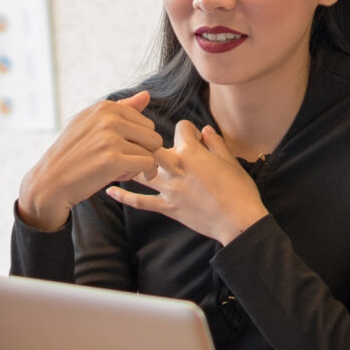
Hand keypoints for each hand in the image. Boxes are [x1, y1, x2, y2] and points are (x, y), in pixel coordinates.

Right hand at [15, 91, 160, 231]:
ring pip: (151, 152)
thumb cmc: (72, 154)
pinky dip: (139, 174)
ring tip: (117, 169)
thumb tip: (147, 94)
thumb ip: (121, 109)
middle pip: (152, 137)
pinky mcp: (113, 160)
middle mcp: (108, 118)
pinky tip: (121, 176)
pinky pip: (147, 165)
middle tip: (121, 161)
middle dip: (142, 152)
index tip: (119, 150)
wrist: (50, 181)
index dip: (137, 141)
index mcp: (105, 107)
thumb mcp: (91, 124)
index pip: (145, 123)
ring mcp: (110, 138)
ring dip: (139, 165)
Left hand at [105, 120, 270, 246]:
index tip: (194, 137)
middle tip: (148, 141)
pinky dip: (125, 197)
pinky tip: (110, 191)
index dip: (188, 129)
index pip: (182, 128)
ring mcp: (169, 189)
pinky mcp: (167, 207)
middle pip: (151, 146)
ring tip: (119, 157)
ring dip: (130, 163)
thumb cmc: (238, 190)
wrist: (238, 222)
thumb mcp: (229, 160)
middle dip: (149, 141)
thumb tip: (205, 130)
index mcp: (192, 153)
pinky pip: (141, 202)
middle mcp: (176, 168)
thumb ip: (215, 142)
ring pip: (141, 171)